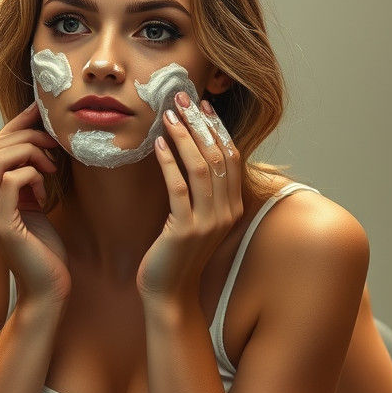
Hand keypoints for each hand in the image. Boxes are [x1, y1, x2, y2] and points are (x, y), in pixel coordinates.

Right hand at [0, 102, 70, 304]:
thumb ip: (25, 175)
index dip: (14, 126)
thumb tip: (34, 135)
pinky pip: (11, 180)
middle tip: (54, 147)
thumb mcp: (32, 202)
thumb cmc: (44, 247)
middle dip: (26, 137)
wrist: (48, 287)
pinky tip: (45, 193)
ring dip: (30, 153)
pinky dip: (33, 176)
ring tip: (51, 168)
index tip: (40, 114)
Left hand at [137, 96, 242, 299]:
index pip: (231, 157)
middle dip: (200, 124)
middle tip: (182, 99)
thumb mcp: (196, 219)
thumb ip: (200, 192)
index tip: (202, 105)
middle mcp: (226, 212)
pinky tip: (159, 145)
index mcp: (233, 207)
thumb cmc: (177, 255)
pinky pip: (179, 188)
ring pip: (202, 168)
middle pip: (219, 156)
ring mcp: (208, 222)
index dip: (217, 128)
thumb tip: (190, 153)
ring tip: (168, 116)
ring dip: (184, 137)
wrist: (170, 294)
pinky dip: (169, 163)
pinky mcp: (185, 230)